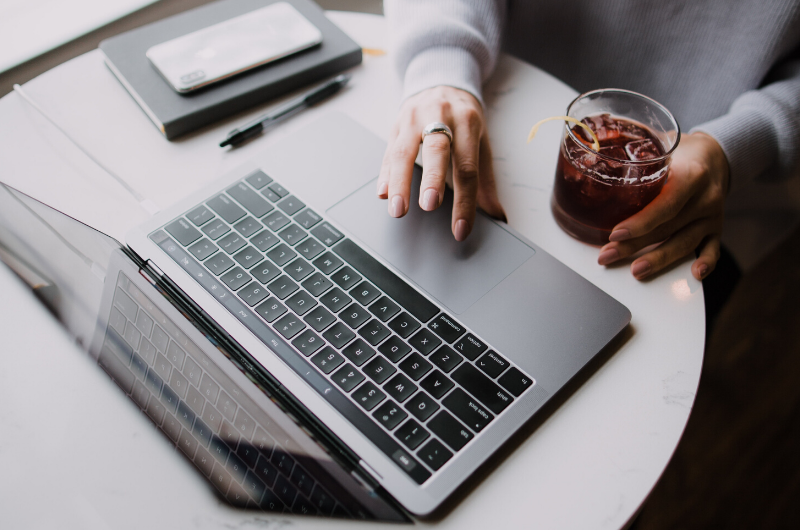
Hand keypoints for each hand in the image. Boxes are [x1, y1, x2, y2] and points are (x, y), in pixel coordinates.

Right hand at [376, 86, 505, 240]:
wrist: (440, 79)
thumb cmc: (463, 116)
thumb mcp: (481, 141)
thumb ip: (486, 180)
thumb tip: (497, 216)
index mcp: (467, 123)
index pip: (467, 167)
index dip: (465, 201)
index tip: (461, 229)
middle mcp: (440, 117)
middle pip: (436, 149)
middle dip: (432, 179)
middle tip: (429, 206)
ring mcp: (414, 118)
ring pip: (404, 150)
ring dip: (400, 182)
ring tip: (398, 208)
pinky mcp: (396, 124)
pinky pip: (388, 150)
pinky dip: (385, 173)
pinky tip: (383, 192)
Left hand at [597, 132, 729, 280]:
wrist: (717, 154)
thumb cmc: (679, 152)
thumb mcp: (661, 144)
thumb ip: (634, 150)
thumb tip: (590, 145)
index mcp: (691, 174)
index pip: (665, 204)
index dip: (640, 222)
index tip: (615, 234)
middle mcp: (705, 197)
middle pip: (668, 227)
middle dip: (635, 245)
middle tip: (607, 255)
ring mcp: (712, 214)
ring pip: (685, 242)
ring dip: (659, 259)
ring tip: (635, 270)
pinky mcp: (716, 227)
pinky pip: (713, 248)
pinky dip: (706, 262)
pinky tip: (694, 274)